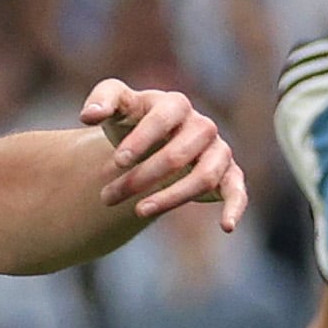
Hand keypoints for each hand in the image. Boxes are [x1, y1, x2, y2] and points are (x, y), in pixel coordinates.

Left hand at [85, 78, 245, 230]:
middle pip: (178, 154)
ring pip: (204, 176)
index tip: (116, 161)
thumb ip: (102, 100)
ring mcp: (218, 151)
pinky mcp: (228, 175)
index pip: (163, 119)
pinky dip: (235, 208)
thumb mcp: (117, 106)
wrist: (150, 142)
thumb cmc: (131, 121)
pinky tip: (225, 227)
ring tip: (138, 212)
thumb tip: (88, 116)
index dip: (140, 140)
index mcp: (176, 104)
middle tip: (107, 197)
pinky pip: (238, 192)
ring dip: (170, 198)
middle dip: (141, 177)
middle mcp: (202, 125)